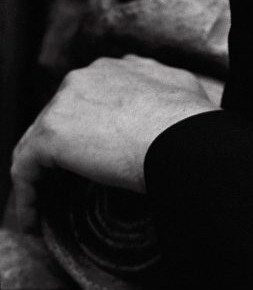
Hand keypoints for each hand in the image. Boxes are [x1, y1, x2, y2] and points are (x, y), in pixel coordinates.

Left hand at [10, 55, 220, 231]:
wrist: (182, 137)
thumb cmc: (191, 121)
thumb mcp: (181, 87)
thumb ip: (162, 86)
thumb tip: (164, 97)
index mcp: (113, 68)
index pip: (84, 99)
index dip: (84, 129)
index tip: (90, 156)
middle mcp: (85, 77)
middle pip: (56, 120)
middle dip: (58, 153)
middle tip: (64, 185)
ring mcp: (64, 103)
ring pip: (35, 144)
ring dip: (37, 177)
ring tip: (42, 208)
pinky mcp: (50, 134)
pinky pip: (25, 170)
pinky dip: (27, 198)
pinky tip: (32, 221)